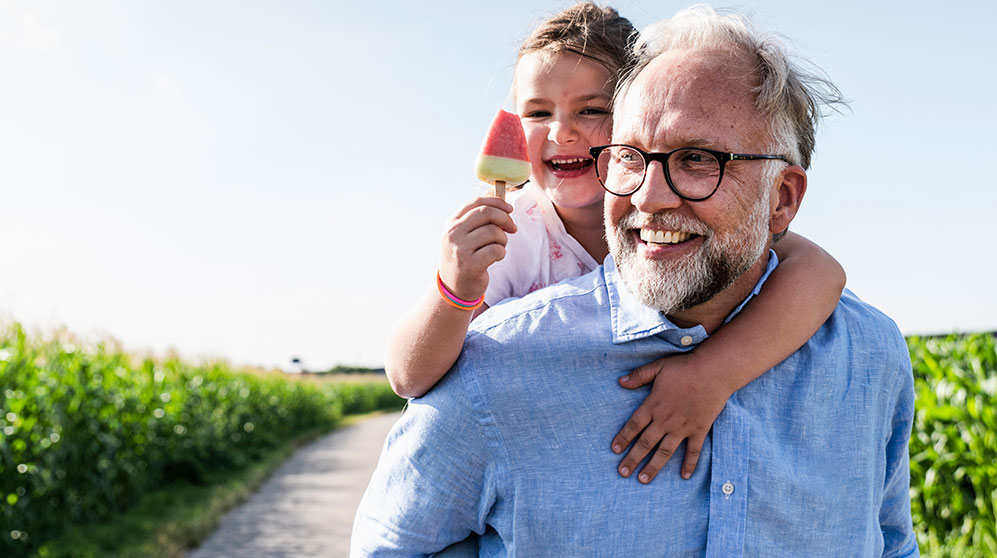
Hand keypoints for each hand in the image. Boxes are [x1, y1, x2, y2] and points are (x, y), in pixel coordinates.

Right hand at [439, 196, 515, 300]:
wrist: (453, 287)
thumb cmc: (464, 257)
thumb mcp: (463, 235)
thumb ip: (478, 220)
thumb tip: (504, 208)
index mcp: (451, 222)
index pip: (476, 202)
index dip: (497, 203)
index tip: (510, 209)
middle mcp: (453, 233)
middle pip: (487, 213)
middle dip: (505, 219)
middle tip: (512, 228)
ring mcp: (460, 249)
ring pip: (494, 232)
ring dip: (503, 239)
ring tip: (499, 247)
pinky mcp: (470, 265)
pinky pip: (496, 250)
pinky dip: (501, 253)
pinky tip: (495, 258)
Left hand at [611, 353, 730, 482]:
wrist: (714, 372)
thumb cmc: (685, 368)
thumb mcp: (658, 367)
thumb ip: (639, 376)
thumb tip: (620, 382)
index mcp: (653, 405)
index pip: (634, 425)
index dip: (623, 438)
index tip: (614, 450)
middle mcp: (665, 420)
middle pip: (645, 443)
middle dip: (633, 459)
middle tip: (622, 472)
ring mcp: (682, 427)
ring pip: (665, 451)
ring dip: (653, 466)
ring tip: (643, 480)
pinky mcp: (699, 430)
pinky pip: (693, 451)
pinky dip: (689, 464)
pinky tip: (684, 476)